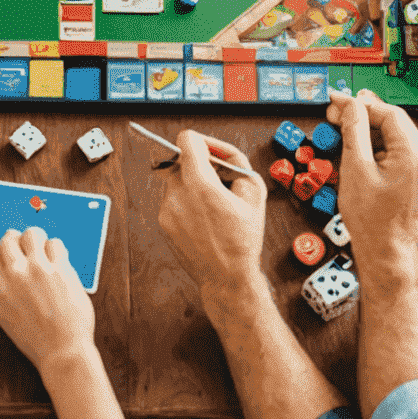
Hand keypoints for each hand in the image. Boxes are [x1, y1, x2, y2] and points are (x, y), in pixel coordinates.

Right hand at [0, 226, 96, 374]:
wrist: (62, 353)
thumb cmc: (39, 341)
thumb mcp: (8, 318)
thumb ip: (6, 293)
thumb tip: (11, 270)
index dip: (7, 262)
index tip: (16, 265)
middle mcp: (12, 276)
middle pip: (7, 241)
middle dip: (16, 242)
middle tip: (27, 247)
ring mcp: (36, 269)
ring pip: (31, 234)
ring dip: (38, 239)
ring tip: (45, 248)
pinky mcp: (58, 268)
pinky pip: (56, 243)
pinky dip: (58, 250)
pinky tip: (60, 260)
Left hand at [157, 131, 268, 309]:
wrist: (227, 278)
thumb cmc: (244, 239)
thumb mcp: (254, 191)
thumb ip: (235, 160)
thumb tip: (217, 151)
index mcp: (200, 184)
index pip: (186, 140)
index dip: (202, 142)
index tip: (210, 153)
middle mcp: (178, 194)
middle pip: (181, 160)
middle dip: (199, 166)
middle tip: (219, 182)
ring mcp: (167, 209)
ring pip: (176, 180)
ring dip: (192, 184)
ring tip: (213, 206)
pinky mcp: (163, 222)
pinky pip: (173, 199)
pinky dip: (186, 202)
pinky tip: (203, 219)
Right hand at [328, 88, 417, 269]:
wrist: (386, 252)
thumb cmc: (371, 220)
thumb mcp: (355, 168)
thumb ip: (353, 130)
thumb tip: (348, 105)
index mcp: (416, 155)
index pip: (388, 113)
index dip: (360, 104)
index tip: (338, 102)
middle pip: (395, 123)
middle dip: (364, 118)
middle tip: (337, 117)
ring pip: (398, 136)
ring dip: (372, 133)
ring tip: (347, 138)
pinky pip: (403, 151)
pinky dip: (382, 148)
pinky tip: (363, 154)